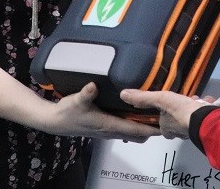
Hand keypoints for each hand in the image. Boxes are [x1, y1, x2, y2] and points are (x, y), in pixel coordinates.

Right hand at [45, 83, 159, 140]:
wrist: (55, 122)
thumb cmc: (67, 112)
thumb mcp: (76, 101)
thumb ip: (86, 94)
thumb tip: (93, 86)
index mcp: (108, 125)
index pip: (134, 129)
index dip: (149, 129)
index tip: (163, 125)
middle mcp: (110, 130)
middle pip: (137, 134)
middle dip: (150, 129)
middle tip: (164, 117)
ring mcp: (107, 131)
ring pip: (131, 133)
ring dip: (142, 127)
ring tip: (154, 115)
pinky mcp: (104, 128)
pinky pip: (124, 129)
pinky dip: (133, 125)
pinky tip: (135, 114)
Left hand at [120, 89, 216, 139]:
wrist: (205, 118)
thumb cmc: (179, 110)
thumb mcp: (160, 100)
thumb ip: (143, 98)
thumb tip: (122, 95)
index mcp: (167, 128)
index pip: (162, 125)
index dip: (163, 117)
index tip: (167, 108)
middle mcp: (179, 132)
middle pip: (177, 120)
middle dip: (180, 109)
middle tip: (183, 100)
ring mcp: (193, 128)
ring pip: (190, 117)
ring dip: (192, 107)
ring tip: (195, 99)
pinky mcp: (205, 124)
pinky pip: (202, 114)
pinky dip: (204, 108)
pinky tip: (208, 101)